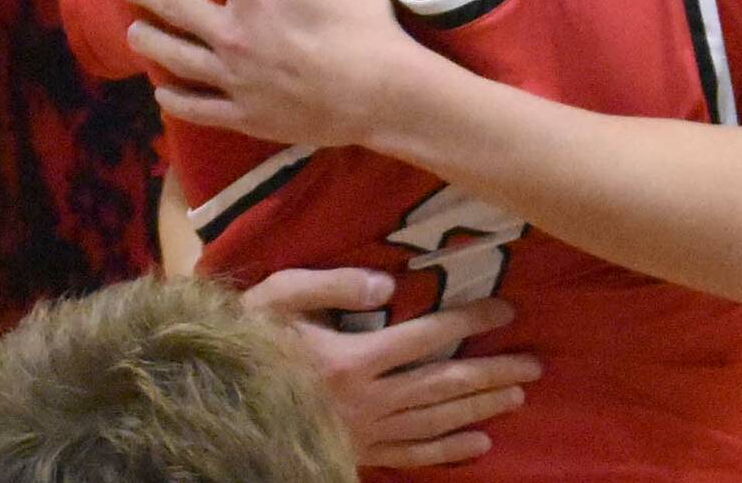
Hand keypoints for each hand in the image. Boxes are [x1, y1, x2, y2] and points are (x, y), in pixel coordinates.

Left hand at [118, 0, 416, 147]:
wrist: (381, 92)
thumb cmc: (363, 23)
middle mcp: (232, 33)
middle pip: (177, 7)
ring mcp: (234, 79)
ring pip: (177, 59)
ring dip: (150, 42)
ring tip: (134, 33)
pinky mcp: (244, 115)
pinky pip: (198, 108)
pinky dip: (175, 101)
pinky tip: (163, 94)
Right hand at [243, 267, 541, 467]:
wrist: (206, 396)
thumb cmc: (244, 339)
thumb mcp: (277, 298)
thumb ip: (331, 287)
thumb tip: (387, 285)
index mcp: (351, 359)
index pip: (426, 338)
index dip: (469, 324)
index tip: (506, 312)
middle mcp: (365, 401)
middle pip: (443, 386)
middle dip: (493, 373)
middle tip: (535, 362)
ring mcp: (363, 434)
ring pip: (435, 422)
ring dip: (480, 407)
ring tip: (518, 393)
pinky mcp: (356, 455)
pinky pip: (411, 457)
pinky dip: (448, 451)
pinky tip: (479, 444)